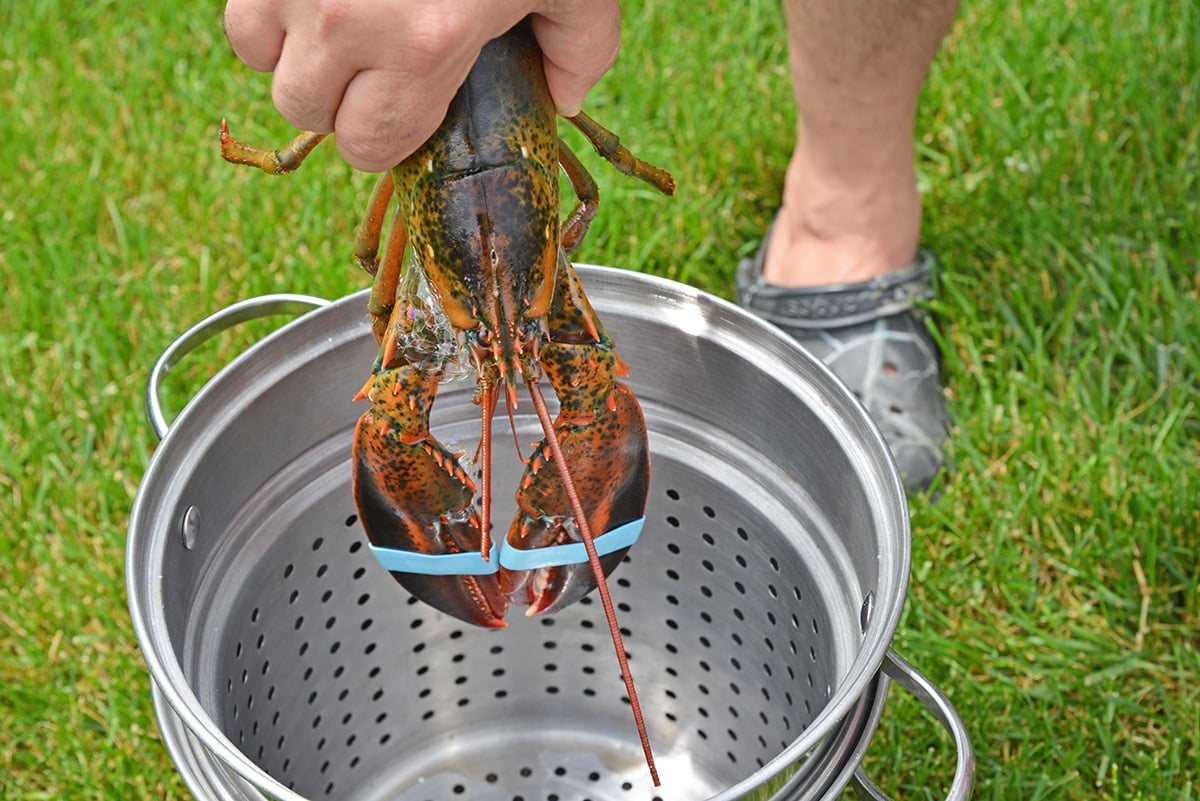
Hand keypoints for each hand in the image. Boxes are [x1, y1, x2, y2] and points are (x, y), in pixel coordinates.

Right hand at [223, 0, 620, 170]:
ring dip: (293, 47)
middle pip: (302, 107)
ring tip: (339, 22)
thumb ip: (579, 49)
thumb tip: (564, 98)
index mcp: (422, 45)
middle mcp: (345, 19)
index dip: (384, 135)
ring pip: (259, 52)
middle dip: (337, 98)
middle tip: (373, 65)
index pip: (366, 143)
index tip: (401, 109)